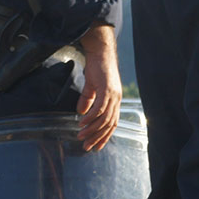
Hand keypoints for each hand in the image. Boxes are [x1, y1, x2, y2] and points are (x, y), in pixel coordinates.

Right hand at [76, 23, 121, 151]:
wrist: (100, 51)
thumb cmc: (97, 67)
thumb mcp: (91, 86)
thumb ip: (87, 100)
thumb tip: (81, 113)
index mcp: (115, 101)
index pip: (112, 123)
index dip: (105, 136)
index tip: (96, 146)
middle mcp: (117, 100)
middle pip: (109, 124)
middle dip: (97, 137)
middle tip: (87, 147)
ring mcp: (113, 95)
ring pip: (104, 118)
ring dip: (92, 129)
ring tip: (81, 136)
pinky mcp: (107, 90)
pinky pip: (99, 108)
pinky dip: (91, 117)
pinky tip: (82, 122)